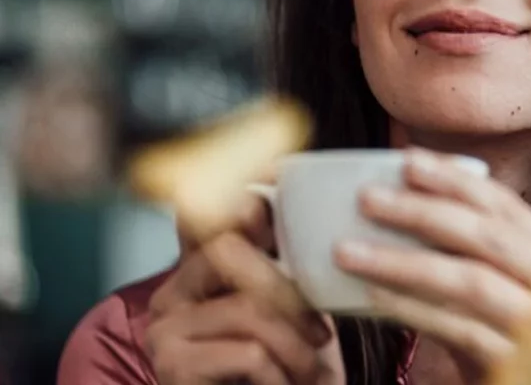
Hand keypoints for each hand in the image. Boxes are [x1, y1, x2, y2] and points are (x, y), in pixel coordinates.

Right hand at [146, 195, 344, 384]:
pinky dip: (281, 374)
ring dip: (295, 347)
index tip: (281, 221)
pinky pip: (248, 352)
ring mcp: (165, 331)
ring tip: (312, 373)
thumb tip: (296, 210)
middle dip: (288, 290)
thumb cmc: (274, 379)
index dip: (247, 207)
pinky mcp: (173, 367)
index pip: (214, 220)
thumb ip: (279, 279)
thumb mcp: (280, 321)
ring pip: (249, 309)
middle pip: (228, 251)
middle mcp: (170, 297)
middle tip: (320, 334)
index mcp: (194, 276)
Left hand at [333, 149, 530, 383]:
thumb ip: (481, 260)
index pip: (507, 207)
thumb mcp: (512, 299)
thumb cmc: (524, 354)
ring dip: (403, 261)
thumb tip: (410, 207)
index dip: (455, 180)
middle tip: (367, 198)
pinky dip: (413, 308)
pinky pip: (459, 329)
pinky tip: (373, 297)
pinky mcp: (525, 368)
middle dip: (422, 211)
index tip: (406, 160)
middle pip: (488, 236)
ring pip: (470, 280)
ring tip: (349, 250)